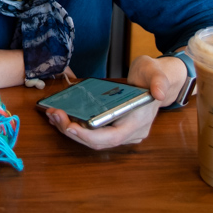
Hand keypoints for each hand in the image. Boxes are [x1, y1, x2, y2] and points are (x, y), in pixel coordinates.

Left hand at [43, 55, 186, 149]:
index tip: (70, 126)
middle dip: (73, 131)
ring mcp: (124, 133)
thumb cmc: (153, 75)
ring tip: (53, 115)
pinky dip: (78, 127)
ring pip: (94, 140)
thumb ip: (159, 80)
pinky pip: (94, 134)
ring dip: (72, 130)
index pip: (113, 137)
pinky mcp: (115, 129)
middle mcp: (131, 132)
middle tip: (54, 115)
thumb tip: (158, 93)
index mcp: (139, 121)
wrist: (157, 81)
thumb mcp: (156, 72)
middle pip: (99, 141)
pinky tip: (63, 116)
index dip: (90, 136)